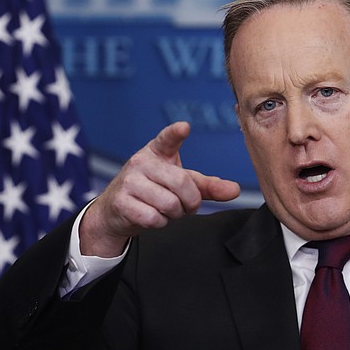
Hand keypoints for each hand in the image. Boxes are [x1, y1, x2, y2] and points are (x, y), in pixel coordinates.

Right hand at [79, 121, 240, 256]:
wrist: (115, 210)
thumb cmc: (154, 190)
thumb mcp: (180, 183)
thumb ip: (207, 186)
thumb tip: (235, 190)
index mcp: (157, 151)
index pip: (167, 139)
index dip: (176, 133)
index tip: (184, 127)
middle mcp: (141, 162)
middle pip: (181, 182)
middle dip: (191, 201)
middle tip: (187, 206)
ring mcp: (129, 181)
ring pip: (169, 203)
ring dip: (175, 214)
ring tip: (167, 210)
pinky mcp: (121, 201)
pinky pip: (153, 217)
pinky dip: (160, 223)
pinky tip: (153, 217)